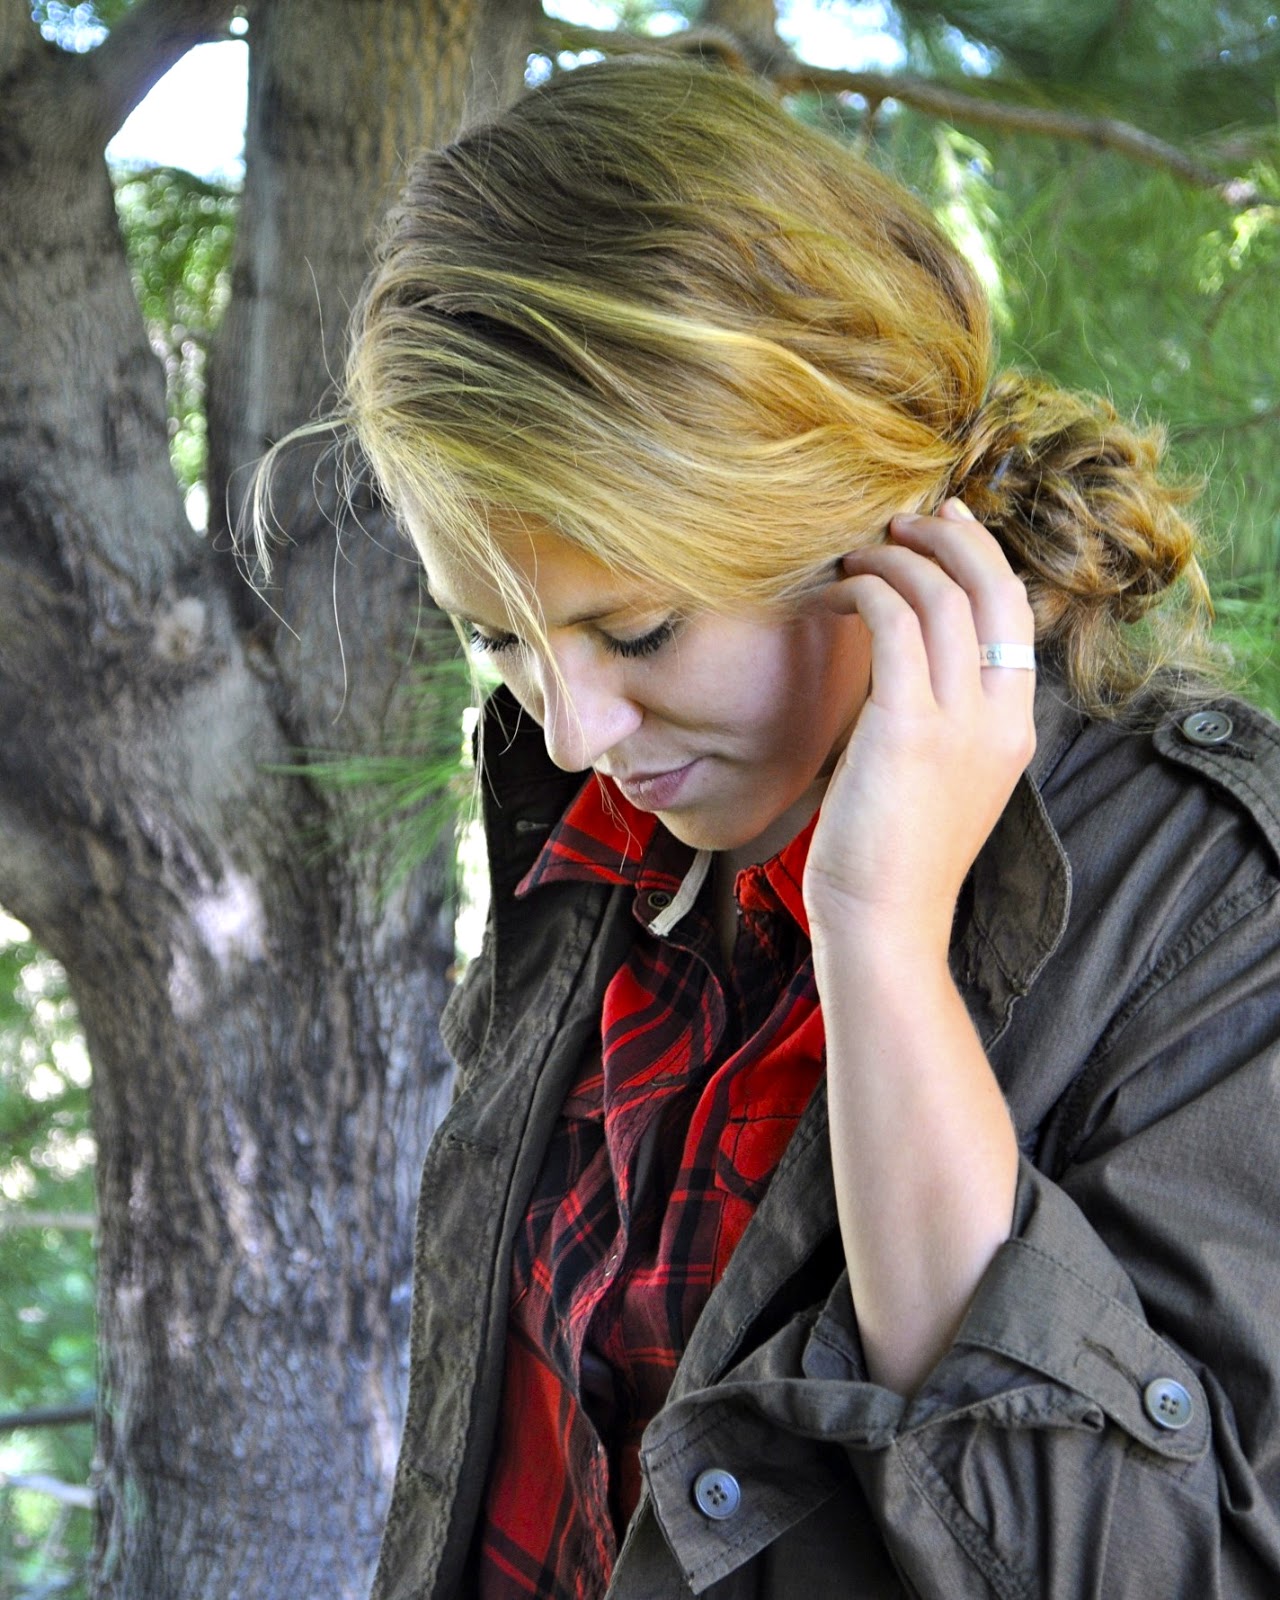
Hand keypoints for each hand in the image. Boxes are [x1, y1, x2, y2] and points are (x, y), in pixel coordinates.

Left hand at [803, 499, 1035, 955]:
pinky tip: (838, 592)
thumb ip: (939, 719)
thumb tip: (901, 662)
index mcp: (1016, 728)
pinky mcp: (909, 728)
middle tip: (901, 521)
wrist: (886, 923)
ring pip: (943, 598)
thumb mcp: (941, 780)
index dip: (982, 557)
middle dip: (950, 539)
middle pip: (993, 590)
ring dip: (897, 560)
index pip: (1015, 616)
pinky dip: (867, 592)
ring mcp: (961, 723)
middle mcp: (1000, 718)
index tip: (945, 525)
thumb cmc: (894, 858)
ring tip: (856, 554)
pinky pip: (896, 625)